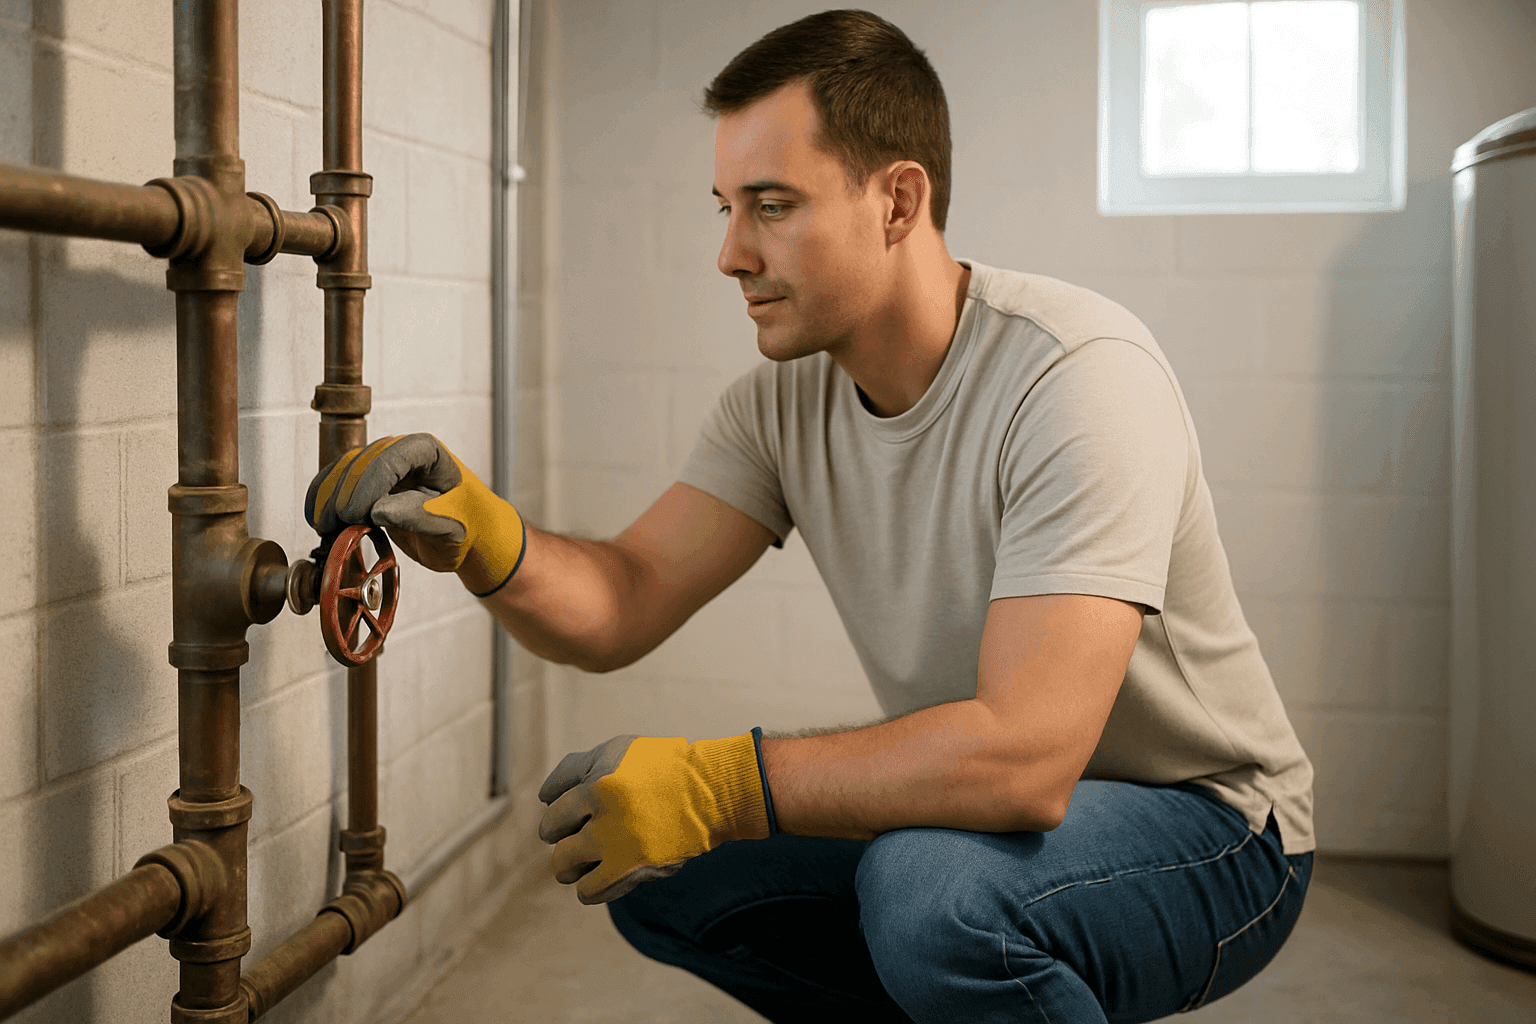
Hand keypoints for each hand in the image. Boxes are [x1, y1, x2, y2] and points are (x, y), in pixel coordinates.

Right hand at [304, 433, 525, 595]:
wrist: (468, 535)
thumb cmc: (467, 525)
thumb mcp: (450, 524)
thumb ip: (417, 516)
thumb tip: (377, 511)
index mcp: (427, 451)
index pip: (389, 459)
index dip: (366, 485)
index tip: (354, 514)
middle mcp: (401, 452)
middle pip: (360, 463)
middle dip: (343, 494)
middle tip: (335, 524)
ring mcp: (382, 466)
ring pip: (343, 472)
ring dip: (328, 498)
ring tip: (324, 527)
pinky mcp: (369, 485)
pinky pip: (339, 485)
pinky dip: (324, 501)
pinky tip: (318, 520)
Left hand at [538, 729, 776, 904]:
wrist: (710, 793)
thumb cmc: (659, 768)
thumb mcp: (616, 750)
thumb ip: (576, 769)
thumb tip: (544, 797)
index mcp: (598, 784)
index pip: (553, 811)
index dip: (556, 816)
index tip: (566, 819)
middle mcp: (605, 817)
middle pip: (555, 840)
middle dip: (560, 841)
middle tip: (573, 839)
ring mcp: (619, 847)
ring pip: (566, 869)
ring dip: (570, 867)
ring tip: (581, 863)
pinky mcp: (634, 870)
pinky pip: (592, 891)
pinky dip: (589, 887)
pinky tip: (599, 877)